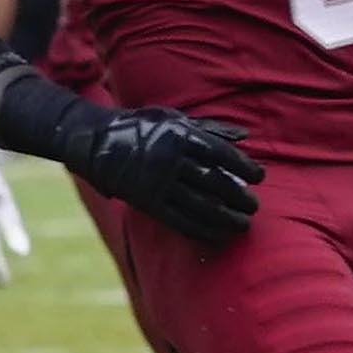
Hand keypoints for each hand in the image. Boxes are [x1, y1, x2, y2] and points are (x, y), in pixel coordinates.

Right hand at [80, 107, 264, 245]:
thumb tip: (244, 135)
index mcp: (181, 136)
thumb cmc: (140, 126)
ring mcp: (158, 182)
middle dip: (240, 198)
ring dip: (226, 219)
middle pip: (216, 183)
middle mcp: (171, 160)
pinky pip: (178, 220)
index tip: (259, 177)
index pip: (223, 155)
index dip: (245, 167)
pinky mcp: (146, 201)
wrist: (93, 140)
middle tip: (254, 206)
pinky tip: (217, 235)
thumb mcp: (172, 117)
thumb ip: (209, 128)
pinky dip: (201, 230)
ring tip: (243, 224)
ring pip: (201, 206)